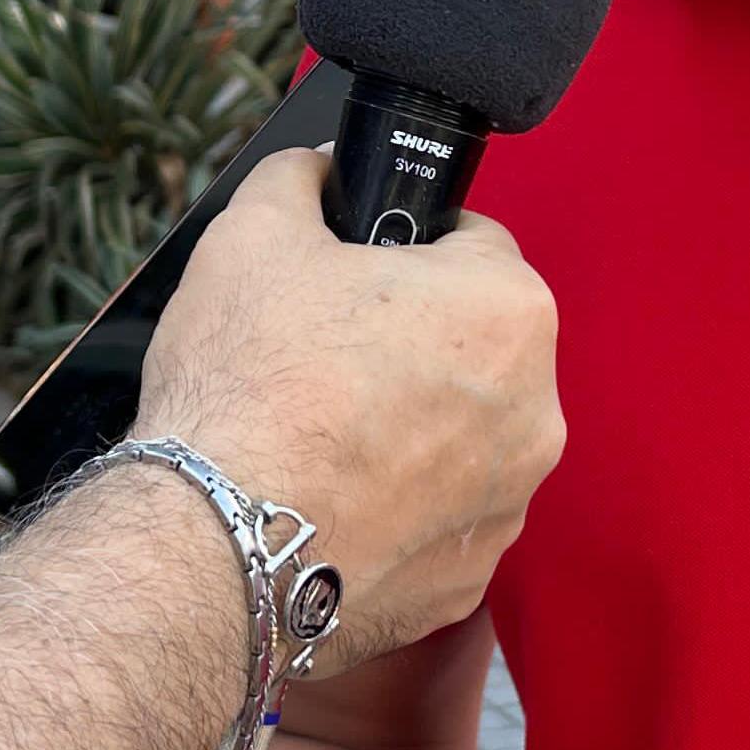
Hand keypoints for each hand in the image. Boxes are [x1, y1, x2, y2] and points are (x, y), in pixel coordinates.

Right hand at [133, 145, 560, 670]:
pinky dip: (394, 509)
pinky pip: (437, 520)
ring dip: (409, 430)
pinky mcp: (469, 580)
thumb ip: (302, 179)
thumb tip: (319, 170)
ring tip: (317, 434)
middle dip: (411, 344)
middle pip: (473, 350)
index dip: (405, 250)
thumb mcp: (253, 233)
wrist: (214, 544)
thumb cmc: (247, 387)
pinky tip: (327, 500)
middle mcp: (535, 412)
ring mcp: (507, 505)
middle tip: (324, 355)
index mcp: (507, 311)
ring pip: (460, 439)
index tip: (355, 276)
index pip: (473, 245)